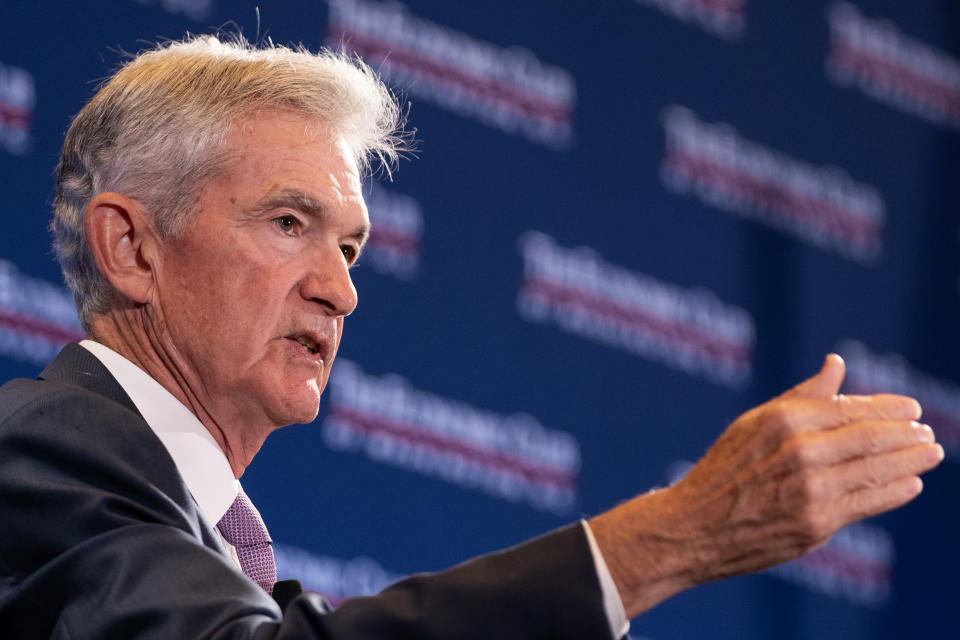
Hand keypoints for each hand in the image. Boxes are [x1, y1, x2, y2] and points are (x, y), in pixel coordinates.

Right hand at [590, 354, 941, 618]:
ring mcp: (810, 489)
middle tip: (929, 433)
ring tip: (930, 454)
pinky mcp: (816, 523)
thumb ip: (800, 396)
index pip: (850, 408)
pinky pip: (868, 502)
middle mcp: (799, 450)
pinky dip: (895, 490)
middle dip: (907, 434)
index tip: (912, 408)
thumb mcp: (752, 424)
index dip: (888, 408)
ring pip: (877, 469)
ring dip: (911, 460)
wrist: (693, 527)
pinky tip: (910, 483)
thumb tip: (836, 364)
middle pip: (871, 438)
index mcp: (782, 420)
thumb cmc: (723, 472)